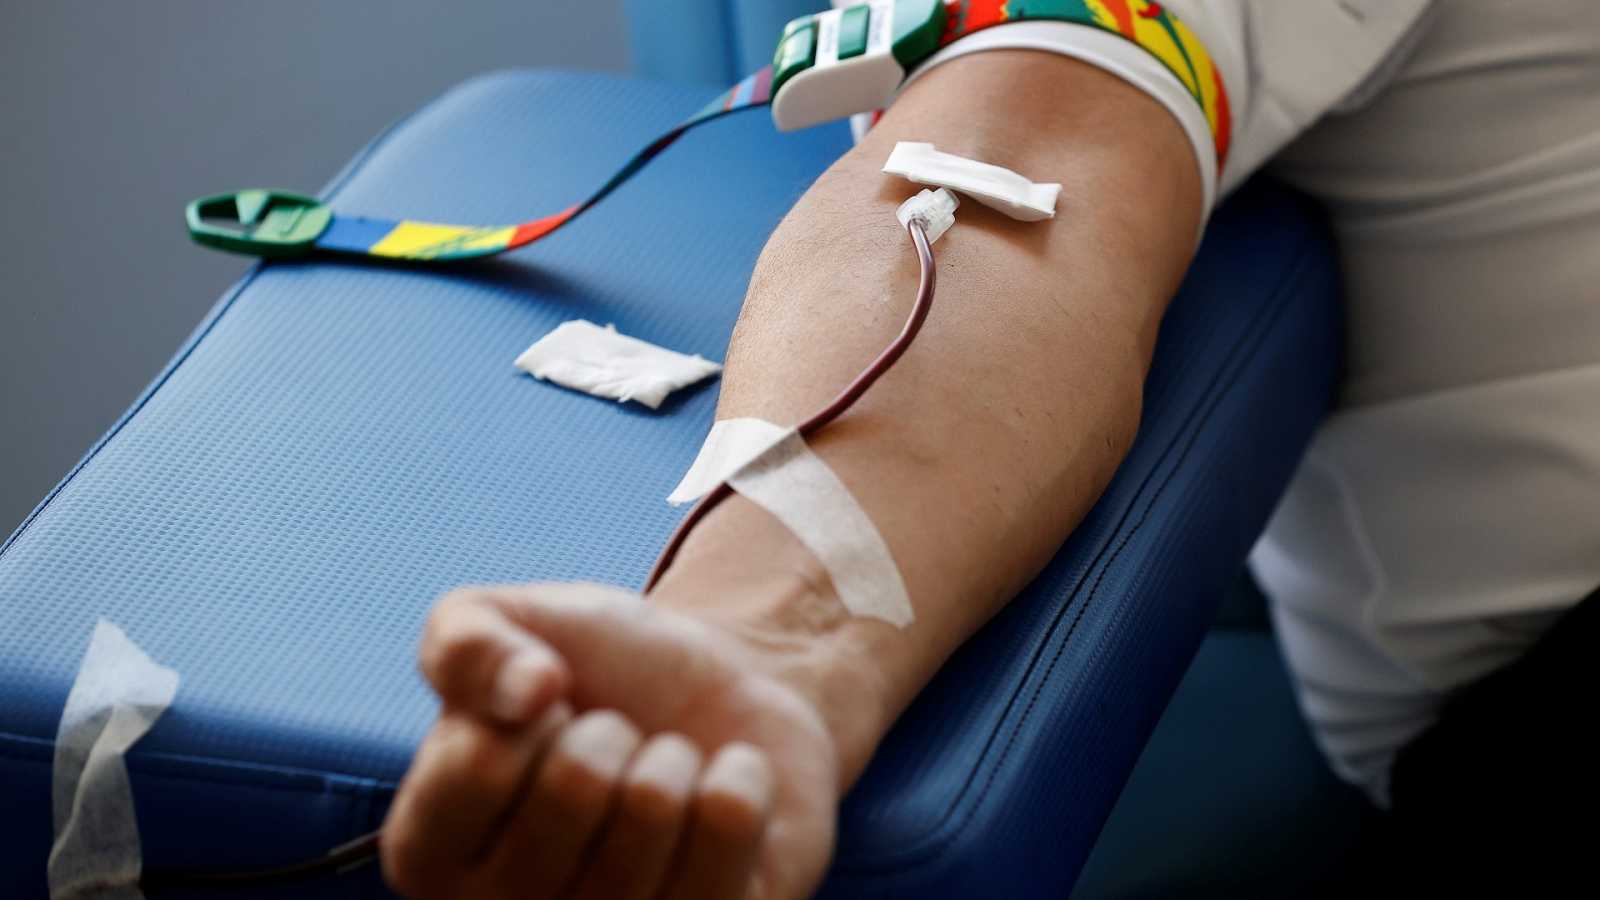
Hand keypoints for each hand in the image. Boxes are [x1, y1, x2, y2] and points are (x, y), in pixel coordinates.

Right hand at [380, 581, 842, 899]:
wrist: (712, 698)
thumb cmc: (594, 672)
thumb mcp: (507, 623)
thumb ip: (466, 643)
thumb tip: (525, 691)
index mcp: (429, 852)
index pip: (481, 765)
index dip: (532, 709)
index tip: (545, 716)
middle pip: (577, 787)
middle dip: (612, 731)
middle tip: (617, 747)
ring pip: (654, 806)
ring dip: (673, 758)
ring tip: (665, 773)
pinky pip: (731, 823)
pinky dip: (741, 776)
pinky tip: (720, 798)